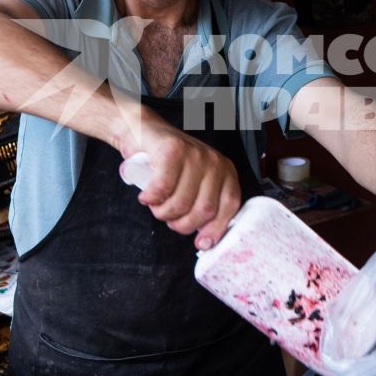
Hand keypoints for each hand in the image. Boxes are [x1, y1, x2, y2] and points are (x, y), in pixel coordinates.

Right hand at [124, 121, 242, 248]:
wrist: (145, 132)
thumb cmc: (170, 165)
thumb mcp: (194, 185)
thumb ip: (203, 207)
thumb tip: (205, 242)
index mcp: (225, 173)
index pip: (229, 207)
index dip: (215, 229)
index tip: (200, 243)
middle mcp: (214, 162)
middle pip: (204, 210)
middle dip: (182, 224)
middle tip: (169, 218)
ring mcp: (195, 154)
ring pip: (181, 202)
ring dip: (162, 212)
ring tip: (156, 206)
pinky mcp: (172, 150)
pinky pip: (162, 188)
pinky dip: (150, 198)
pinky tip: (146, 197)